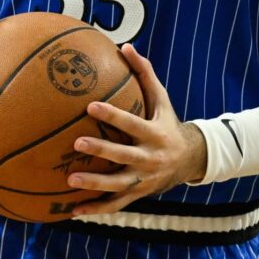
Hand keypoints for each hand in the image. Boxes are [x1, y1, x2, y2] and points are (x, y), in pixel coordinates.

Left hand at [66, 44, 207, 214]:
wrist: (189, 160)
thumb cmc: (167, 123)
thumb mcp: (162, 100)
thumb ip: (145, 74)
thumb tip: (125, 47)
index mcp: (155, 134)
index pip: (133, 123)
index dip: (113, 115)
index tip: (91, 105)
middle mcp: (150, 158)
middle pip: (124, 155)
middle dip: (102, 149)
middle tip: (77, 141)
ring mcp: (144, 180)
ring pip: (118, 185)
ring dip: (95, 184)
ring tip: (70, 180)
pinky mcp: (138, 195)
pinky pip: (115, 205)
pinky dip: (95, 209)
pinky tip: (72, 211)